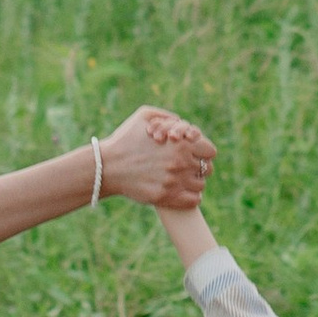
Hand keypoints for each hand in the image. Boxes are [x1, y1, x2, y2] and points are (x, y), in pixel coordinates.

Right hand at [96, 106, 214, 209]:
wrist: (107, 166)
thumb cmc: (125, 140)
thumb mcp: (144, 116)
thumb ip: (167, 117)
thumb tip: (182, 123)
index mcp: (180, 143)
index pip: (210, 151)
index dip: (203, 151)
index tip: (195, 153)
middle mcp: (180, 162)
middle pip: (207, 169)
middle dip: (200, 166)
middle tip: (188, 167)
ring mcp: (174, 181)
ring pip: (200, 185)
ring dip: (194, 182)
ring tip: (182, 179)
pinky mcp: (165, 197)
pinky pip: (193, 200)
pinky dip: (190, 197)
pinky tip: (180, 191)